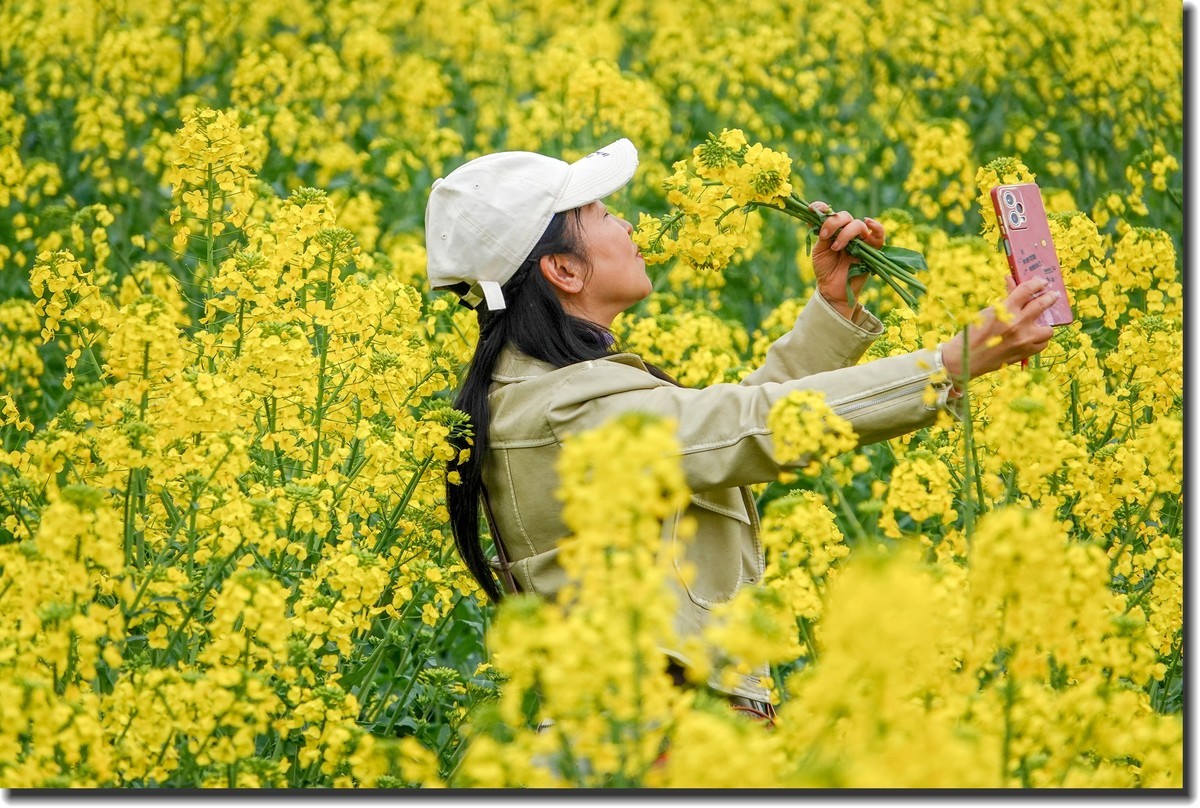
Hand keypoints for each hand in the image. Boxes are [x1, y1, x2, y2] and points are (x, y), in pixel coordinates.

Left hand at [809, 201, 885, 318]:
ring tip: (836, 247)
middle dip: (833, 223)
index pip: (831, 212)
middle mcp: (848, 232)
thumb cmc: (826, 270)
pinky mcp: (871, 250)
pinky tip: (869, 222)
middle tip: (824, 236)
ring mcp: (860, 240)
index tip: (811, 208)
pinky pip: (879, 235)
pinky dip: (877, 227)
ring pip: (858, 225)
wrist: (832, 290)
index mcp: (835, 230)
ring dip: (845, 233)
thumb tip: (813, 213)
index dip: (821, 207)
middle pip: (845, 216)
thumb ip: (820, 232)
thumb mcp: (819, 250)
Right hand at [940, 277, 1057, 383]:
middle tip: (1052, 295)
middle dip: (1050, 297)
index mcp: (1005, 310)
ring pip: (1048, 329)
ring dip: (1044, 325)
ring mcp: (1023, 340)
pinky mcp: (1024, 353)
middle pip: (1042, 304)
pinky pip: (1042, 344)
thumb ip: (1005, 300)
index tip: (1041, 282)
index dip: (1037, 284)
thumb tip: (1013, 284)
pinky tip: (1032, 338)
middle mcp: (1017, 324)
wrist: (965, 359)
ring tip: (1039, 324)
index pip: (1027, 290)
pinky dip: (1039, 340)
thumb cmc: (972, 333)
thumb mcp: (987, 312)